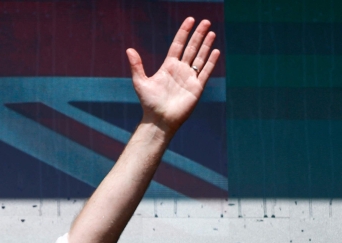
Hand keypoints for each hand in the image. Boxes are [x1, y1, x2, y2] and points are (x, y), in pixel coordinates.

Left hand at [127, 17, 219, 134]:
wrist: (159, 120)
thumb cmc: (149, 103)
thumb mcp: (141, 82)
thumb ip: (137, 66)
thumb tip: (129, 50)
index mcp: (168, 67)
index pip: (177, 45)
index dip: (184, 32)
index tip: (190, 20)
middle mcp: (180, 70)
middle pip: (191, 48)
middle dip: (198, 35)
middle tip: (205, 21)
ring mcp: (189, 78)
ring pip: (200, 57)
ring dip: (206, 45)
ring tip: (211, 32)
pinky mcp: (197, 87)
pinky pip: (205, 72)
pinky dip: (210, 62)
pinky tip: (215, 51)